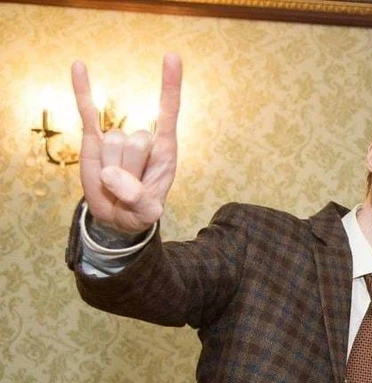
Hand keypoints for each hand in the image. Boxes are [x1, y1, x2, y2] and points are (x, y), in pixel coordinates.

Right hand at [72, 53, 181, 233]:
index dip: (169, 87)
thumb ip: (139, 202)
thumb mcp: (146, 215)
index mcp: (164, 152)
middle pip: (134, 140)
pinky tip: (79, 66)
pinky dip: (83, 90)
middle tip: (130, 188)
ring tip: (116, 182)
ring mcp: (117, 137)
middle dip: (130, 170)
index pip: (168, 113)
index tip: (170, 56)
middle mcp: (142, 139)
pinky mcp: (94, 139)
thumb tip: (112, 176)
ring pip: (111, 141)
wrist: (116, 216)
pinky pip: (88, 111)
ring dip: (110, 169)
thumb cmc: (138, 212)